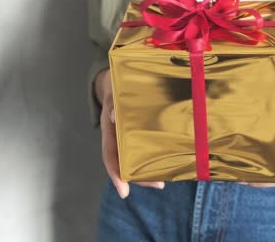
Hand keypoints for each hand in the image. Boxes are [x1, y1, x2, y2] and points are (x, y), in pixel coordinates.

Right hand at [95, 69, 164, 198]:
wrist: (117, 82)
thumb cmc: (115, 89)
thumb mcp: (113, 93)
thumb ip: (113, 103)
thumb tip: (114, 115)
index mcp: (109, 131)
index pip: (110, 156)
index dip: (115, 174)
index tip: (124, 192)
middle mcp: (118, 138)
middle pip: (125, 163)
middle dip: (139, 177)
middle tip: (158, 185)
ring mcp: (128, 137)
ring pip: (135, 159)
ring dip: (147, 170)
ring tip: (163, 180)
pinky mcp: (140, 133)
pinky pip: (145, 148)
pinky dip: (154, 157)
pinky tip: (166, 162)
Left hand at [240, 87, 274, 188]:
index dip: (267, 181)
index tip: (249, 179)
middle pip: (273, 176)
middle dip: (254, 178)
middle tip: (233, 173)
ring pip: (268, 168)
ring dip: (252, 170)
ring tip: (232, 166)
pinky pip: (266, 158)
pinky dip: (253, 160)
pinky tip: (238, 156)